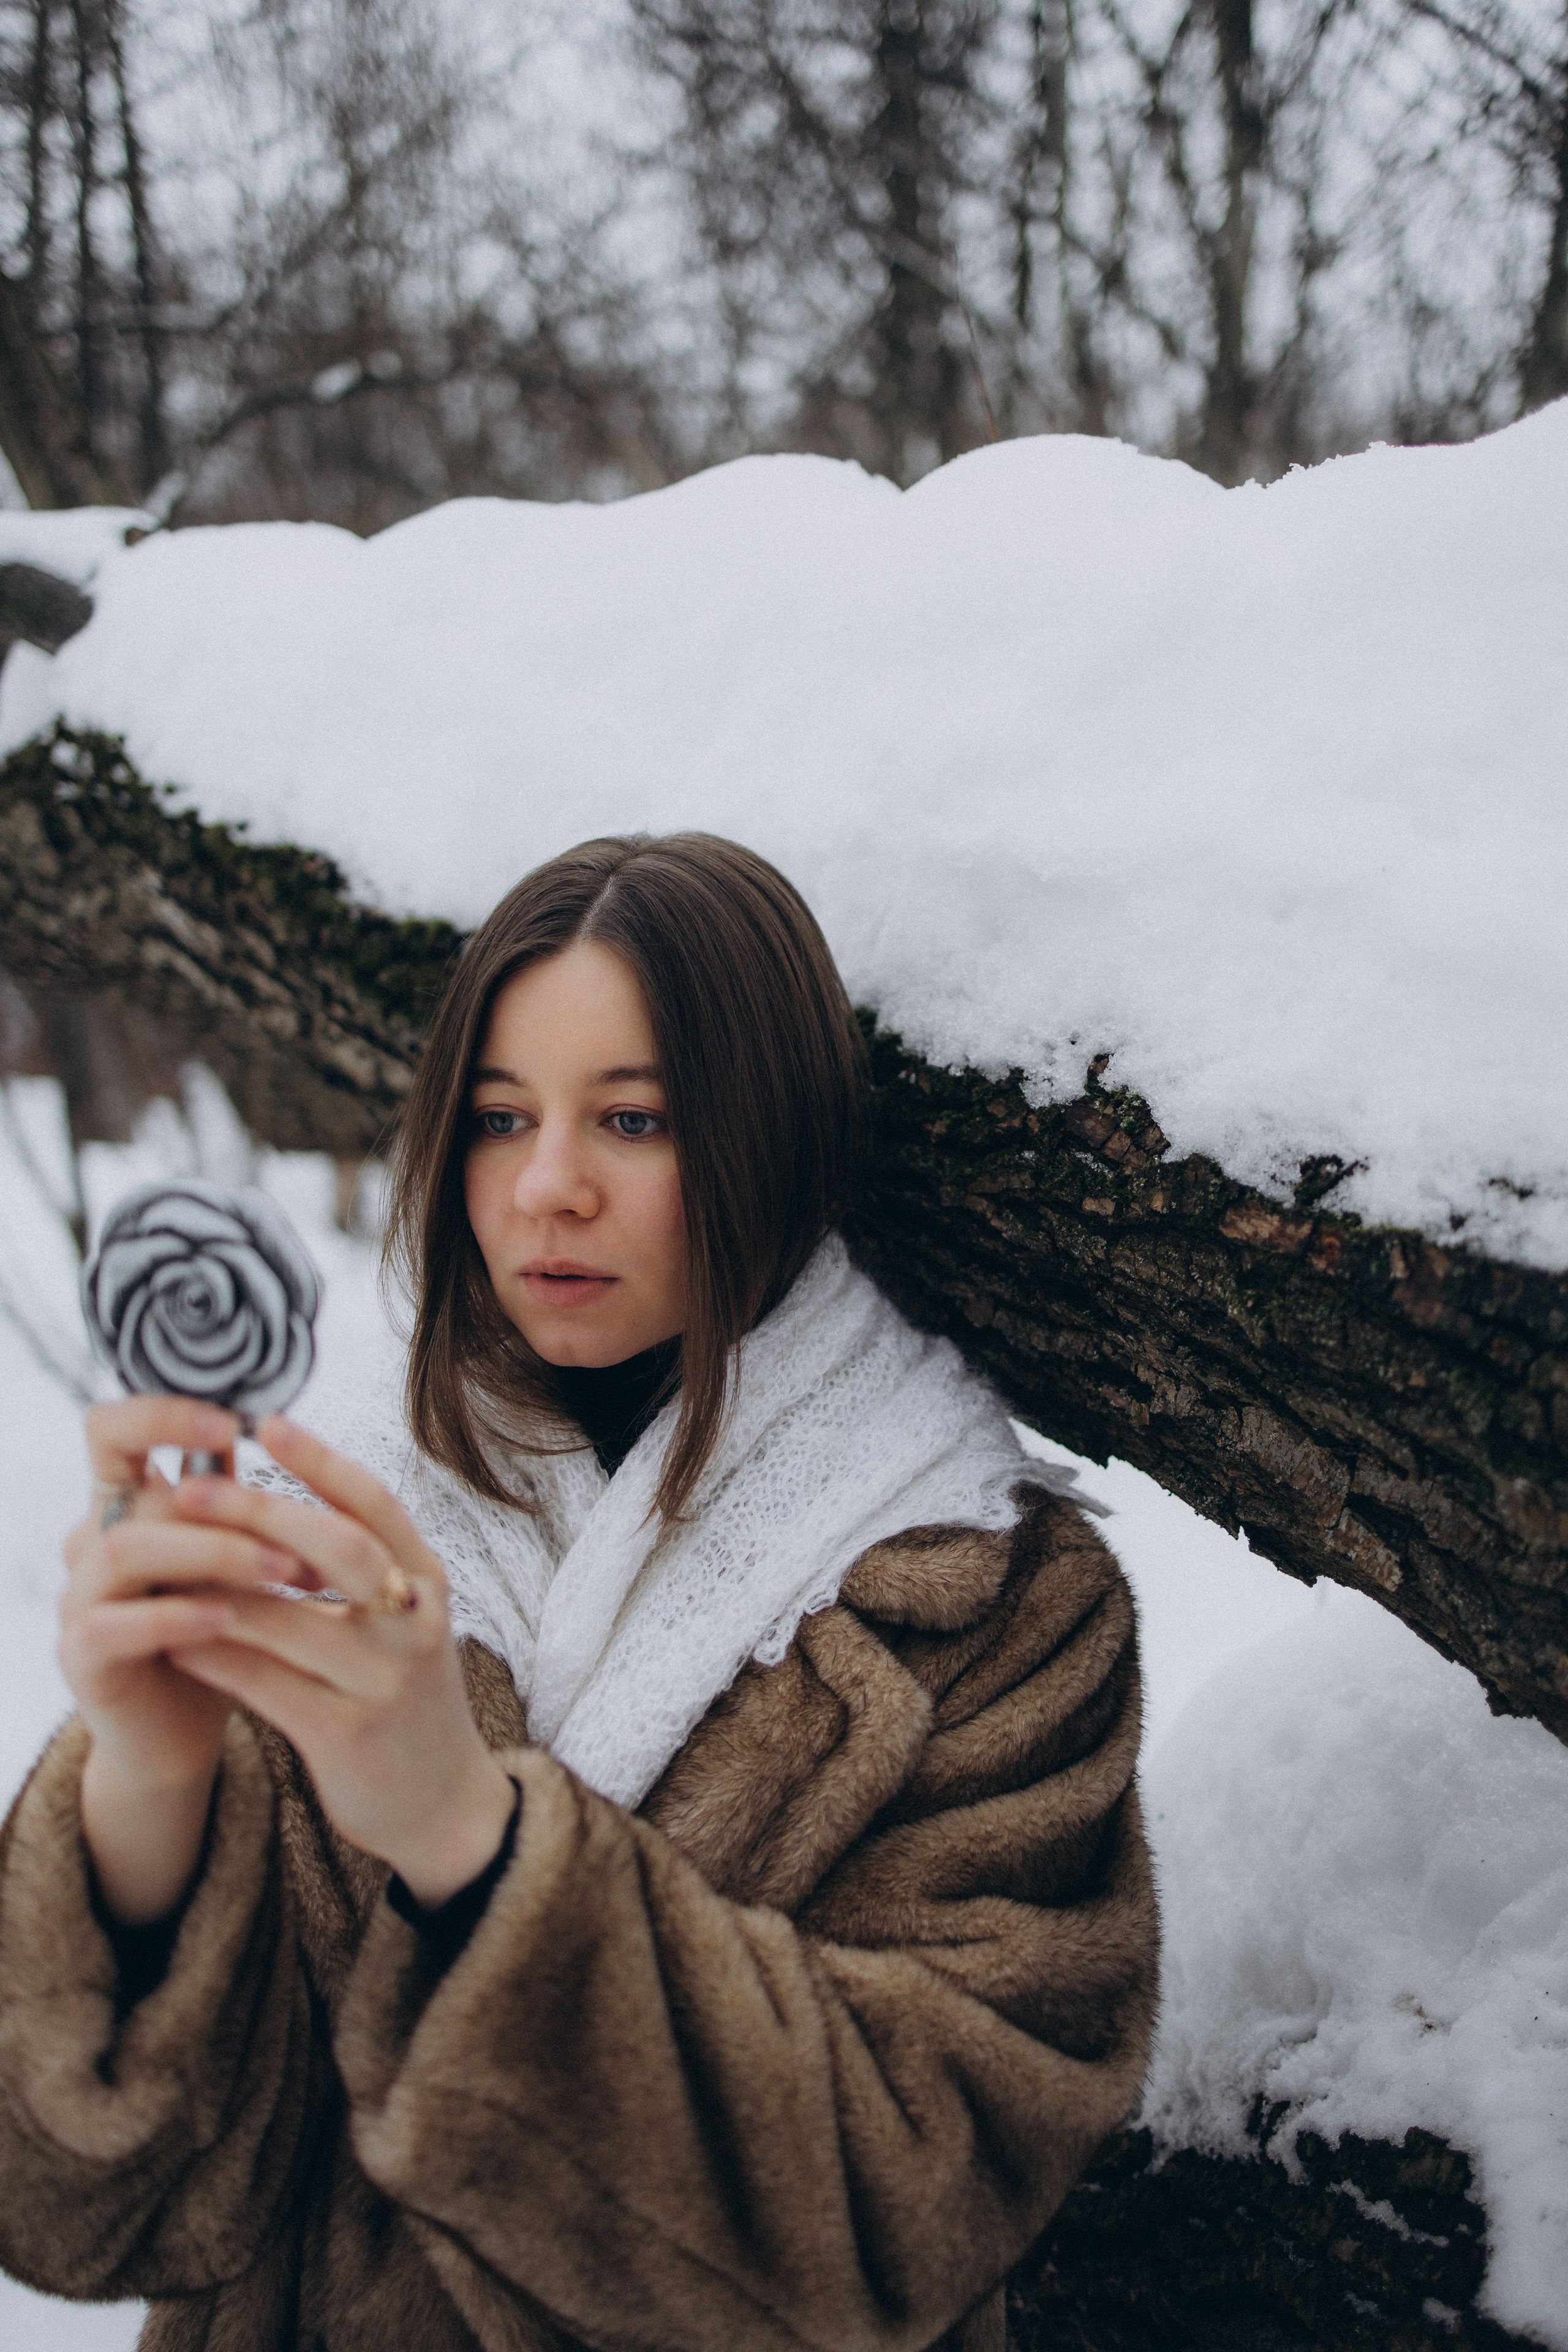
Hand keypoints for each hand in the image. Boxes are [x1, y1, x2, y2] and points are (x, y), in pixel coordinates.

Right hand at [62, 1395, 277, 1921]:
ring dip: (211, 1554)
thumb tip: (288, 1433)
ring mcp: (77, 1596)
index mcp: (126, 1503)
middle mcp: (90, 1540)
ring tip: (282, 1574)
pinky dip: (173, 1617)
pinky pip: (110, 1624)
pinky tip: (225, 1621)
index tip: (237, 1425)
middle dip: (229, 1509)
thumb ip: (244, 1503)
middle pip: (140, 1495)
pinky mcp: (78, 1655)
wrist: (183, 1732)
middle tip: (300, 1538)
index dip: (163, 1414)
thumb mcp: (237, 1559)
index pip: (112, 1429)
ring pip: (125, 1549)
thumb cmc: (220, 1632)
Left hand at [165, 1417, 515, 1907]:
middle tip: (193, 1488)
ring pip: (290, 1619)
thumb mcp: (402, 1621)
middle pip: (338, 1548)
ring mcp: (384, 1680)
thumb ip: (358, 1567)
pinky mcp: (346, 1735)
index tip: (265, 1422)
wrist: (443, 1805)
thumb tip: (275, 1504)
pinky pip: (266, 1685)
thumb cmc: (403, 1696)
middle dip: (261, 1512)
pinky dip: (215, 1658)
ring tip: (162, 1561)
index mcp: (427, 1583)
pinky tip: (173, 1639)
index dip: (321, 1460)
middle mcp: (414, 1623)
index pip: (377, 1504)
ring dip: (218, 1588)